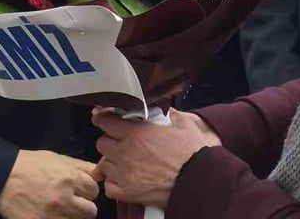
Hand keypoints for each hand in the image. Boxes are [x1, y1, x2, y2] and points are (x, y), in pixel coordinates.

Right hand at [0, 150, 98, 218]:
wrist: (1, 178)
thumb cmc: (28, 165)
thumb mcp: (56, 158)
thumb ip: (80, 166)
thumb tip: (99, 172)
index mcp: (70, 178)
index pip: (94, 190)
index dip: (87, 190)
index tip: (79, 190)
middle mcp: (64, 198)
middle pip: (90, 211)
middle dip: (83, 206)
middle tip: (72, 202)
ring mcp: (53, 215)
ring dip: (72, 216)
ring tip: (60, 209)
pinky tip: (52, 215)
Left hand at [93, 109, 220, 207]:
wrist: (198, 180)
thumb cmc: (192, 153)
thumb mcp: (183, 124)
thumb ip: (167, 113)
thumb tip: (162, 107)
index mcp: (136, 133)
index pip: (105, 121)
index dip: (106, 119)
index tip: (108, 120)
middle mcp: (125, 152)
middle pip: (101, 143)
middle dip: (110, 141)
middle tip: (121, 143)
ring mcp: (124, 174)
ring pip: (104, 165)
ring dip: (112, 162)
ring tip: (125, 162)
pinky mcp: (128, 192)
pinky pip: (109, 187)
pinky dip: (114, 183)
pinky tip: (125, 179)